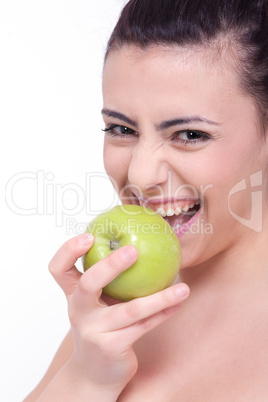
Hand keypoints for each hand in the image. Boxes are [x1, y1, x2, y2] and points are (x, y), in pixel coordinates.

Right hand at [49, 233, 189, 396]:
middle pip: (88, 284)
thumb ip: (108, 280)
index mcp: (73, 295)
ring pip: (129, 310)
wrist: (93, 375)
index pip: (59, 268)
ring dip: (159, 298)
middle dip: (110, 265)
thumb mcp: (96, 304)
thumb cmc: (100, 328)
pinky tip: (179, 302)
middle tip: (134, 251)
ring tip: (182, 288)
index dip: (68, 250)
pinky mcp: (111, 347)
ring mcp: (94, 331)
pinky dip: (163, 313)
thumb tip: (140, 242)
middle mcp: (79, 311)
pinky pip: (143, 326)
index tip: (89, 235)